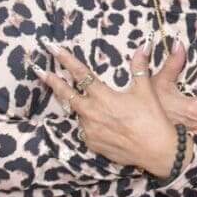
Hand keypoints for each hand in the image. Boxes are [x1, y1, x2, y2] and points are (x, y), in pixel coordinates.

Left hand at [40, 46, 179, 174]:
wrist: (157, 150)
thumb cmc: (152, 118)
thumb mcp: (146, 90)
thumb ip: (139, 67)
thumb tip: (143, 46)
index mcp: (103, 97)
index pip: (80, 74)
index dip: (66, 60)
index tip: (53, 49)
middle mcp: (92, 113)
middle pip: (66, 94)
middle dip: (52, 82)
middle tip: (40, 72)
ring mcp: (90, 131)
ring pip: (77, 113)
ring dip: (77, 104)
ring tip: (84, 101)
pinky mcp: (93, 144)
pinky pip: (85, 130)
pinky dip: (88, 122)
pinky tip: (99, 121)